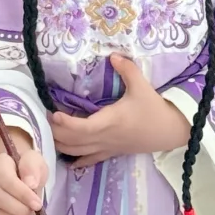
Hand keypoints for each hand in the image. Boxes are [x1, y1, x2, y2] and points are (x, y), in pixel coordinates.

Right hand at [0, 131, 48, 214]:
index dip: (23, 195)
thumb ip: (32, 168)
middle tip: (34, 210)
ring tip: (29, 214)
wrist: (18, 170)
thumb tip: (31, 184)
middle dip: (19, 209)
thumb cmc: (27, 166)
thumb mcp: (34, 160)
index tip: (38, 204)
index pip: (7, 181)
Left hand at [49, 55, 189, 168]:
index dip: (65, 124)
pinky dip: (75, 159)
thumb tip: (113, 54)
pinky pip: (89, 160)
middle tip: (42, 118)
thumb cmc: (154, 109)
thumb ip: (127, 70)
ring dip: (60, 144)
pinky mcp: (111, 152)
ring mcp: (107, 147)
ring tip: (47, 131)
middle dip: (55, 132)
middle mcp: (105, 138)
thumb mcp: (142, 86)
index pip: (82, 128)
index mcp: (110, 122)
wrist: (171, 132)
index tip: (54, 113)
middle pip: (73, 142)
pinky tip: (65, 159)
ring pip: (77, 152)